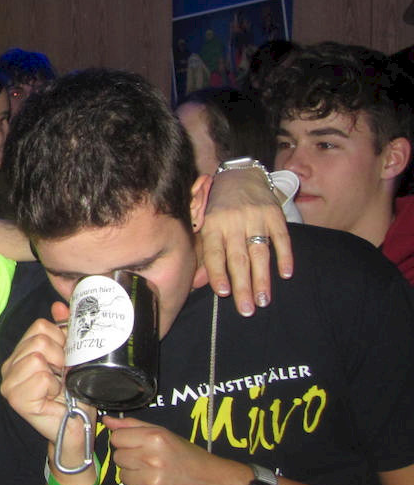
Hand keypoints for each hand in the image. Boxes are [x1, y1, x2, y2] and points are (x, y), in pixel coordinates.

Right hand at [0, 304, 90, 450]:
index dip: (60, 340)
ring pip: (37, 357)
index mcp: (20, 353)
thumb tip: (59, 306)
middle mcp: (9, 366)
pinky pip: (40, 377)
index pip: (39, 326)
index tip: (66, 359)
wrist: (75, 427)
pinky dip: (53, 387)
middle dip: (59, 357)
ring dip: (56, 373)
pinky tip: (52, 398)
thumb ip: (63, 331)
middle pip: (38, 340)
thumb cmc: (73, 395)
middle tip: (63, 375)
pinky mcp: (15, 398)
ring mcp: (8, 382)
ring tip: (57, 387)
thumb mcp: (71, 357)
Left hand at [103, 415, 246, 484]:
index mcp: (155, 438)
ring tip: (157, 476)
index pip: (117, 438)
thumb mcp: (166, 435)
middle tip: (151, 462)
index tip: (138, 446)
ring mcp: (152, 483)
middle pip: (118, 457)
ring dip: (136, 477)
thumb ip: (134, 426)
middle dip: (130, 459)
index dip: (126, 442)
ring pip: (123, 477)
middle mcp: (152, 459)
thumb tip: (107, 421)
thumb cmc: (192, 459)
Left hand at [201, 169, 292, 315]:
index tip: (222, 293)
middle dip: (242, 286)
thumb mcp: (205, 223)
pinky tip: (285, 274)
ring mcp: (255, 217)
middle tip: (246, 309)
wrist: (240, 175)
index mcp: (212, 224)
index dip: (218, 273)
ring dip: (262, 279)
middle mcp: (233, 221)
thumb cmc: (218, 206)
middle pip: (238, 258)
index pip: (214, 252)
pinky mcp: (275, 214)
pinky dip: (284, 256)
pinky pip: (281, 238)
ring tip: (263, 300)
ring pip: (259, 252)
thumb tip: (198, 283)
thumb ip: (203, 252)